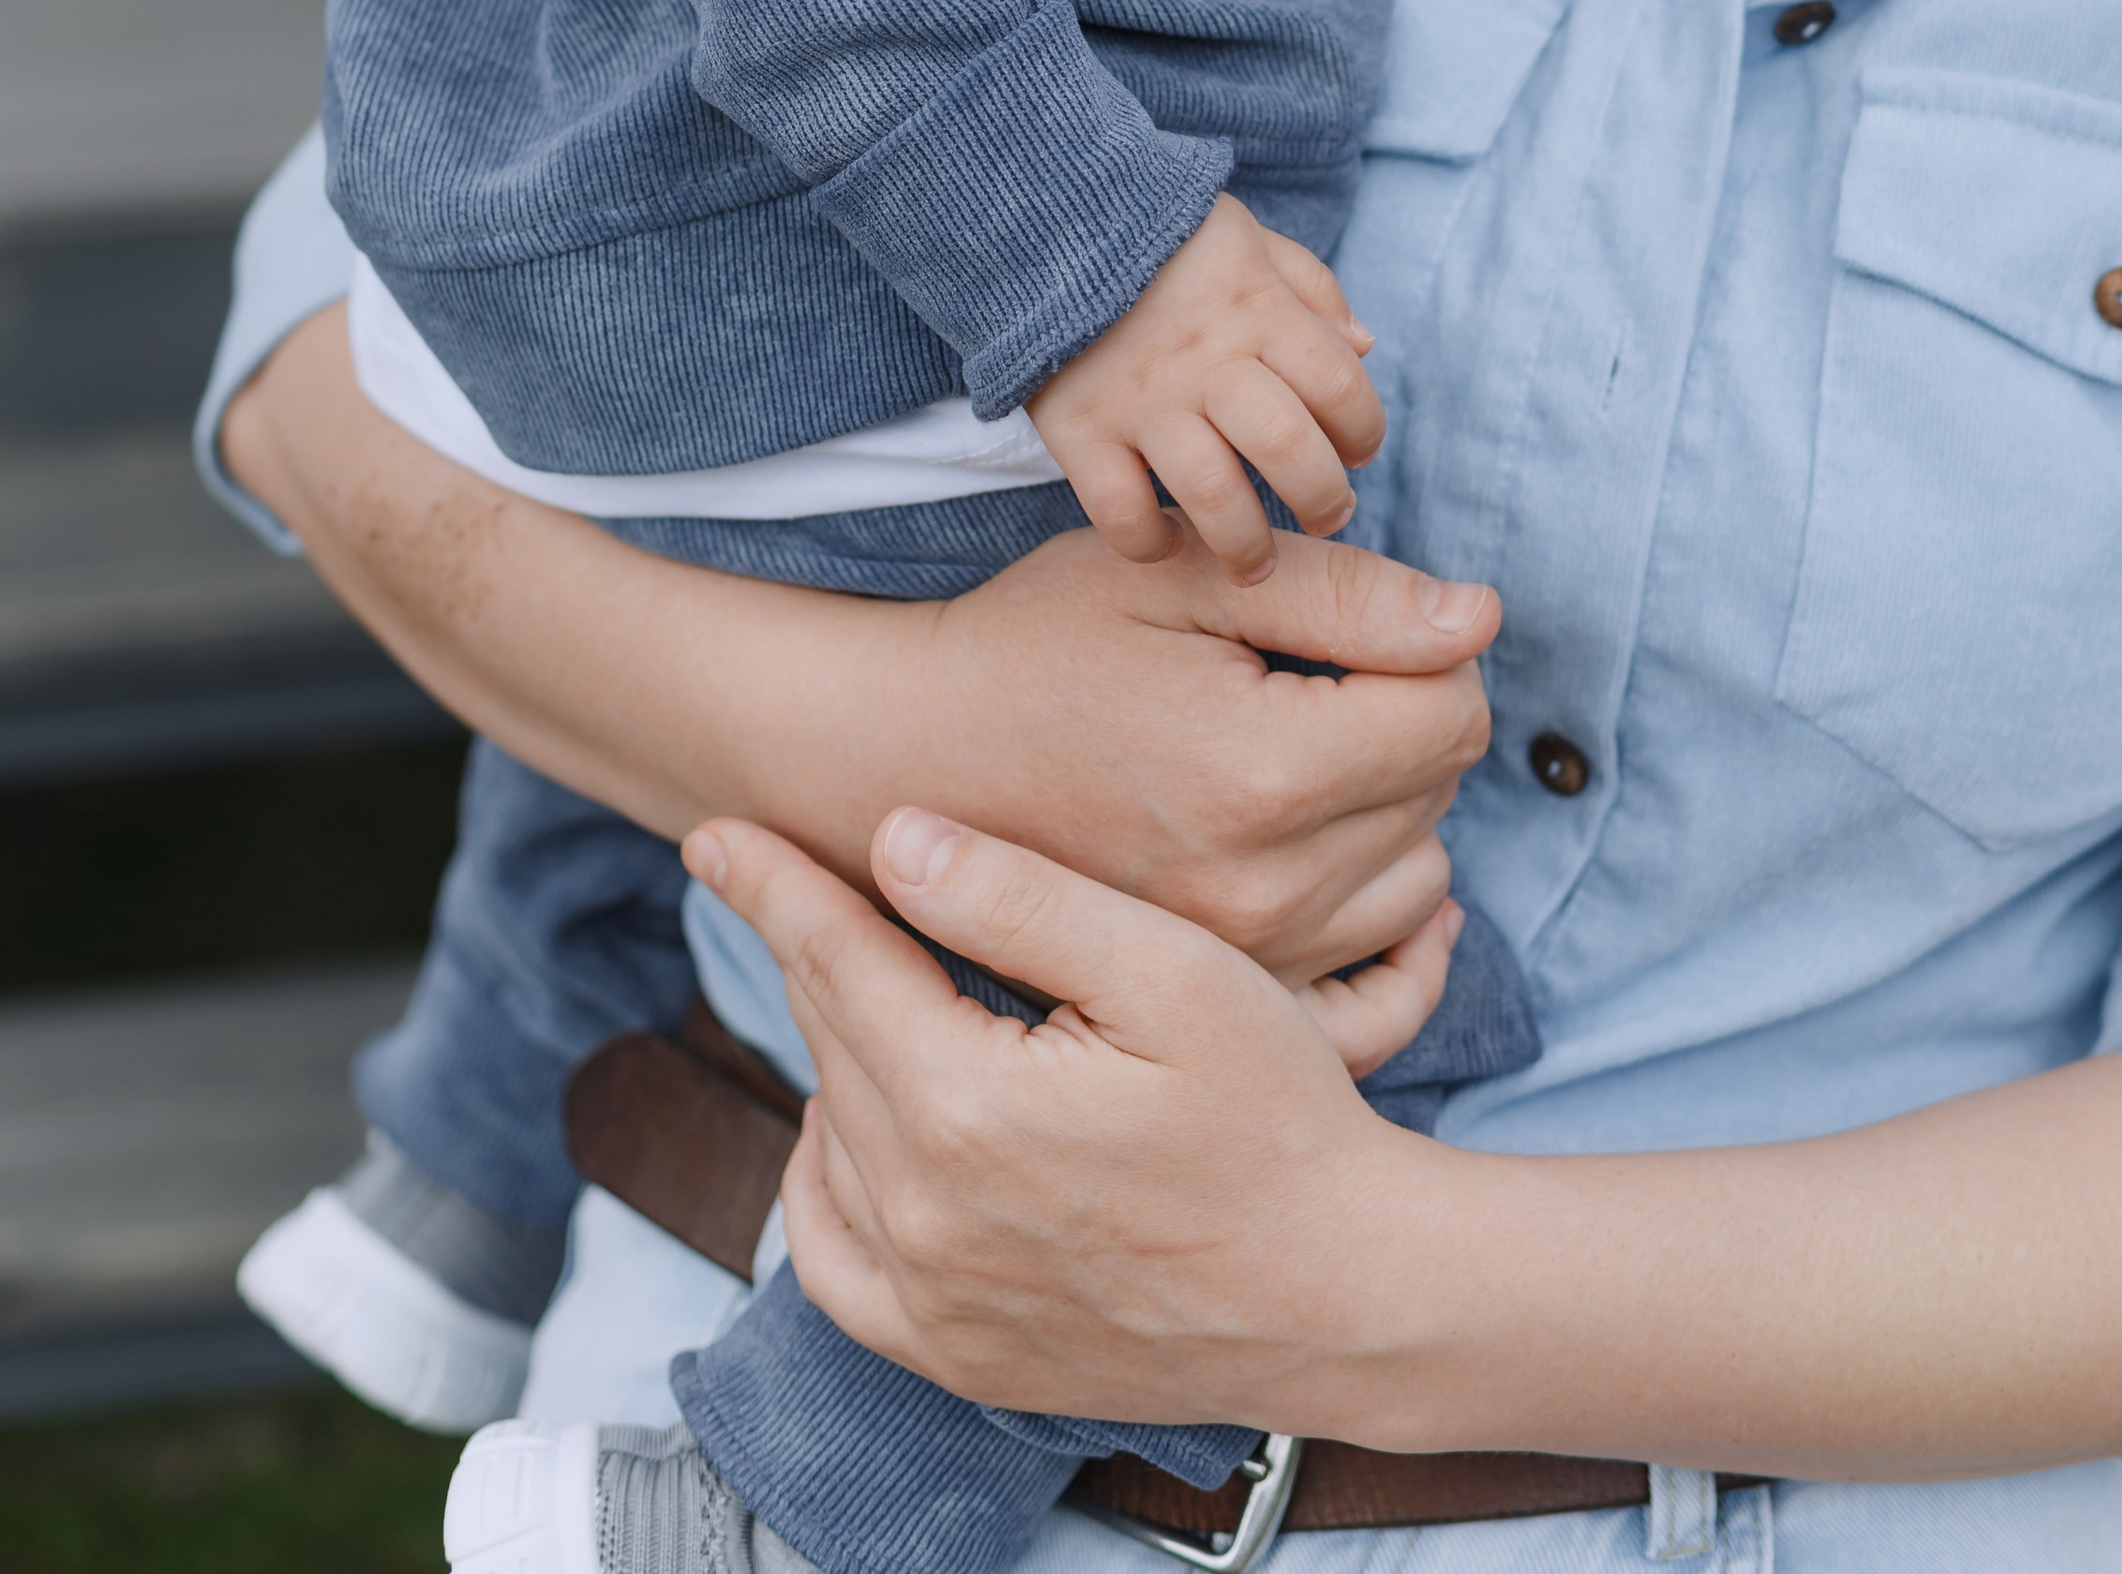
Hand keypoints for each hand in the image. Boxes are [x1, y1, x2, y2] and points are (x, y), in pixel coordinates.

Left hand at [686, 808, 1443, 1436]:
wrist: (1345, 1291)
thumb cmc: (1278, 1113)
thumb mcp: (1172, 971)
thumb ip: (1024, 902)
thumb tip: (894, 841)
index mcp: (966, 1105)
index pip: (835, 961)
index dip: (773, 884)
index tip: (712, 831)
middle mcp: (923, 1215)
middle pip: (831, 1037)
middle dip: (811, 946)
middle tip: (797, 877)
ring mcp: (932, 1301)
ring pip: (830, 1134)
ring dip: (833, 1049)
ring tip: (863, 981)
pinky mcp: (956, 1356)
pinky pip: (834, 1263)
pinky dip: (828, 1183)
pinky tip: (859, 1127)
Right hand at [911, 526, 1494, 987]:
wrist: (906, 758)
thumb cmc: (1039, 642)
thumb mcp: (1183, 577)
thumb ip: (1346, 595)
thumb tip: (1479, 620)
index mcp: (1264, 772)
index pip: (1452, 711)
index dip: (1423, 646)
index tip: (1348, 626)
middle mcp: (1269, 888)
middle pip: (1439, 792)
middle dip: (1402, 720)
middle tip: (1305, 680)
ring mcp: (1248, 963)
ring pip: (1418, 878)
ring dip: (1388, 812)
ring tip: (1294, 756)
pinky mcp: (1226, 1002)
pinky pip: (1380, 985)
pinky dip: (1386, 918)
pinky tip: (1353, 859)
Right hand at [1028, 194, 1383, 582]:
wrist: (1045, 220)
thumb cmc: (1164, 237)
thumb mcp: (1249, 238)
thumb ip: (1312, 288)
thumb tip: (1364, 346)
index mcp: (1256, 307)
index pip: (1340, 386)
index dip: (1365, 432)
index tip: (1357, 451)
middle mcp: (1205, 358)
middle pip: (1287, 449)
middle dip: (1322, 500)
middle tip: (1326, 516)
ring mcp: (1139, 398)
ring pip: (1212, 495)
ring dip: (1246, 546)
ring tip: (1255, 564)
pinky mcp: (1078, 427)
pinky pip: (1120, 510)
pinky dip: (1148, 542)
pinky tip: (1167, 541)